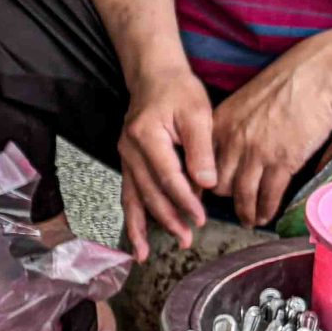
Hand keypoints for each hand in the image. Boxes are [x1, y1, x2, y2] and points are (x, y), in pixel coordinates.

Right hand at [117, 63, 216, 259]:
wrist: (154, 76)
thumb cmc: (179, 91)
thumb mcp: (198, 114)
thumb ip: (201, 150)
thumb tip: (207, 186)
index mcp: (147, 136)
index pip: (168, 176)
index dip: (184, 200)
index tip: (200, 218)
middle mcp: (129, 150)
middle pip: (148, 193)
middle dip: (166, 219)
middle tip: (185, 240)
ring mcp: (124, 157)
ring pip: (132, 198)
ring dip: (141, 226)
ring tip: (145, 253)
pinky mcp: (126, 162)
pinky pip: (127, 193)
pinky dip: (131, 217)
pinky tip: (135, 237)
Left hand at [209, 25, 331, 227]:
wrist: (314, 75)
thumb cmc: (283, 85)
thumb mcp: (242, 102)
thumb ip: (230, 127)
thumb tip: (226, 149)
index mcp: (219, 125)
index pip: (200, 164)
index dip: (201, 184)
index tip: (202, 196)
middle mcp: (233, 142)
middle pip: (218, 184)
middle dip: (224, 200)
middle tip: (229, 209)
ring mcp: (257, 153)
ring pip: (243, 194)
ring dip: (246, 212)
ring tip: (250, 221)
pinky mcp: (283, 161)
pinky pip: (269, 194)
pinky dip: (266, 209)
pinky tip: (266, 216)